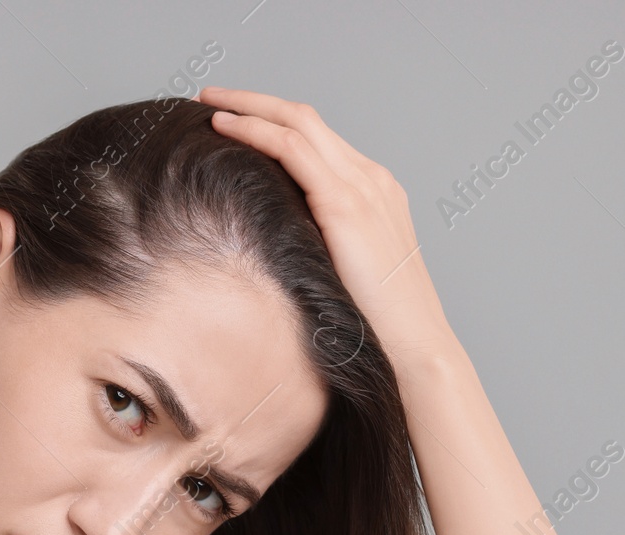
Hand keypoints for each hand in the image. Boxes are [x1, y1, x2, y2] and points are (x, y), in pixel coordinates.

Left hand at [197, 86, 462, 381]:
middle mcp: (372, 179)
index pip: (317, 140)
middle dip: (256, 100)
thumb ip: (313, 251)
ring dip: (249, 105)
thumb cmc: (375, 329)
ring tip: (210, 101)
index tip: (234, 120)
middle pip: (306, 119)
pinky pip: (292, 149)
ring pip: (297, 123)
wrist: (414, 349)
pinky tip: (224, 127)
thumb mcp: (340, 277)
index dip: (273, 123)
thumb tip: (264, 253)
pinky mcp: (346, 204)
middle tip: (212, 95)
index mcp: (374, 193)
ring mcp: (363, 187)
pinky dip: (255, 131)